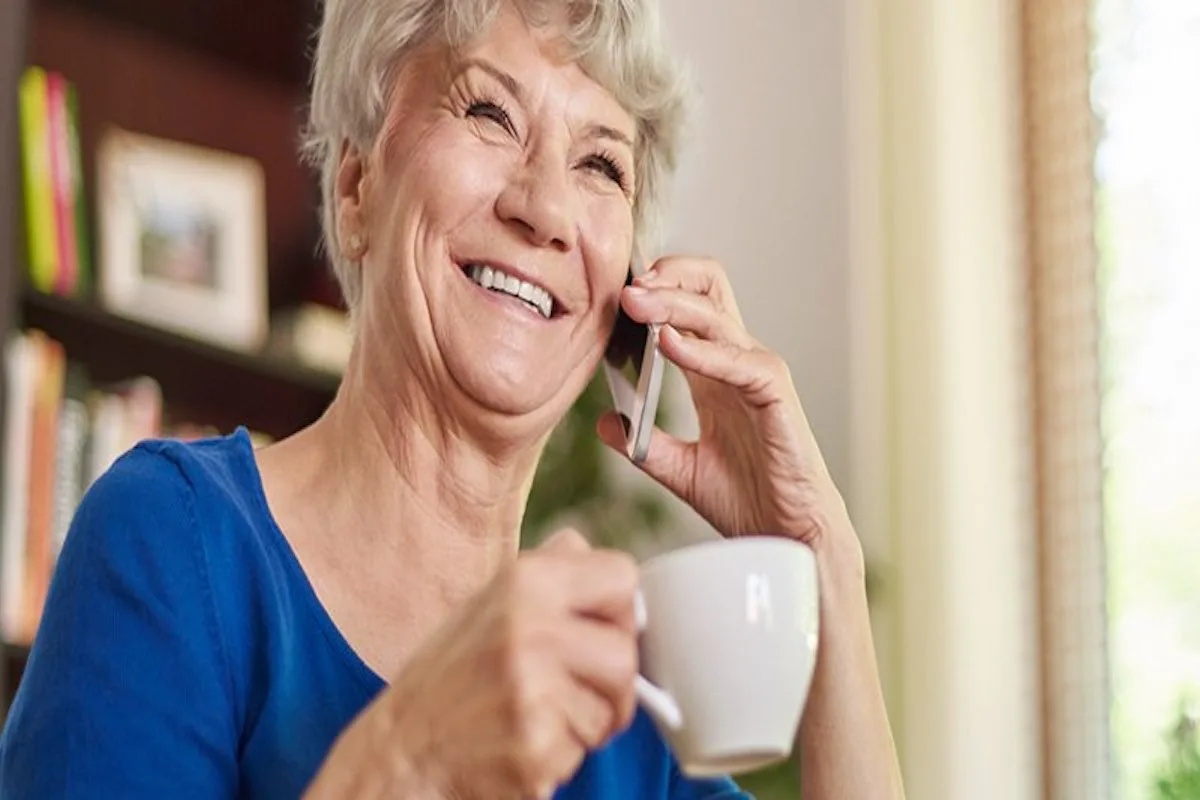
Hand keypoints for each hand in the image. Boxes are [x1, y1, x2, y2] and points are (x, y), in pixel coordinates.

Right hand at [308, 530, 639, 799]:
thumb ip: (552, 574)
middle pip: (625, 655)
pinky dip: (563, 753)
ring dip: (589, 723)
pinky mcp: (534, 746)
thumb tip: (613, 567)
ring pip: (612, 709)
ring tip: (541, 716)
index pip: (623, 576)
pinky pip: (584, 750)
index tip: (601, 632)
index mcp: (525, 579)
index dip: (621, 610)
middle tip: (579, 693)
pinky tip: (523, 741)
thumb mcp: (491, 600)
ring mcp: (530, 689)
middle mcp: (529, 627)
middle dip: (614, 684)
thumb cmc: (454, 674)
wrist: (401, 748)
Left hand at [597, 256, 855, 555]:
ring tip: (635, 302)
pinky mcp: (776, 397)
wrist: (786, 540)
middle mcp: (737, 364)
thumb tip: (604, 422)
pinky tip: (668, 343)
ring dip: (673, 305)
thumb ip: (645, 444)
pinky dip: (703, 350)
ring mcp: (758, 376)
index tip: (615, 290)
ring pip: (718, 317)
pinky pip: (740, 362)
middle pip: (709, 290)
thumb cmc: (748, 501)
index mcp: (713, 374)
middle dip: (667, 276)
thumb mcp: (681, 470)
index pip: (689, 305)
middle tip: (625, 285)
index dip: (656, 288)